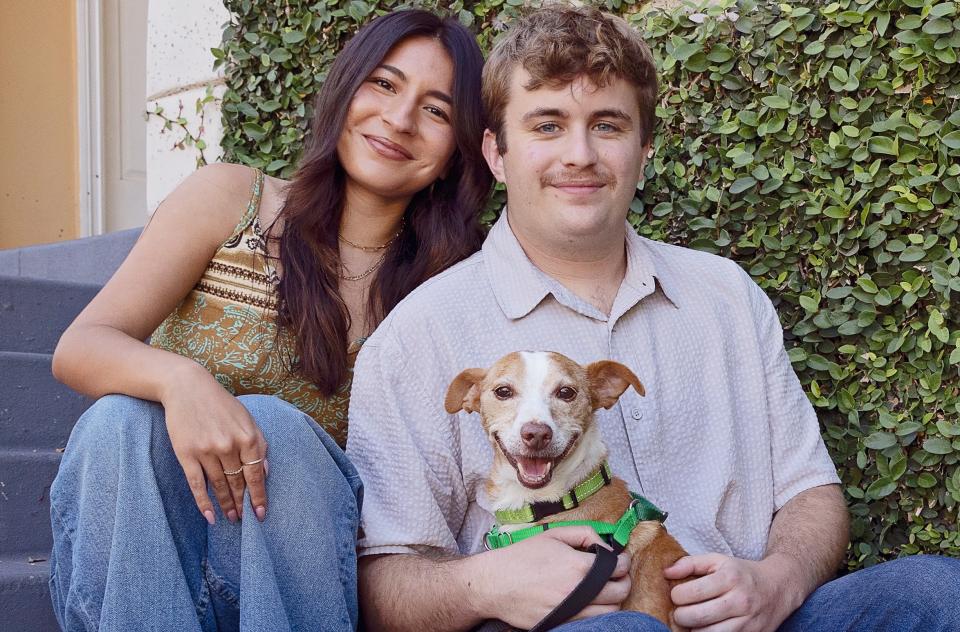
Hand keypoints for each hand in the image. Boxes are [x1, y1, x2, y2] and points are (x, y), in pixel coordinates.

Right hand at [161, 362, 268, 524]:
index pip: (256, 474)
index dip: (259, 496)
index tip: (261, 514)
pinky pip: (197, 484)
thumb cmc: (221, 404)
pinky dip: (204, 502)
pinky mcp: (187, 454)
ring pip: (220, 486)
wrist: (187, 387)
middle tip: (245, 520)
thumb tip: (266, 472)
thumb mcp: (247, 419)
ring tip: (231, 519)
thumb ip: (259, 443)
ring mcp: (207, 451)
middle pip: (238, 483)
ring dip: (226, 505)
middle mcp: (229, 446)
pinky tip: (210, 516)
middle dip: (243, 504)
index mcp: (248, 437)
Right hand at [474, 526, 631, 628]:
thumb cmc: (522, 556)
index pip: (618, 566)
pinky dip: (597, 612)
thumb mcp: (554, 534)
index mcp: (578, 566)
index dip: (623, 561)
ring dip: (613, 599)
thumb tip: (607, 545)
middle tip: (617, 574)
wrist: (495, 584)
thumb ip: (585, 533)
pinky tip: (589, 601)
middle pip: (620, 591)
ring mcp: (572, 612)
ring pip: (611, 611)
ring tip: (604, 589)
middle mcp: (579, 592)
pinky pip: (592, 622)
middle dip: (623, 580)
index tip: (619, 559)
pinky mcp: (563, 624)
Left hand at [664, 553, 801, 631]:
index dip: (676, 595)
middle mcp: (739, 600)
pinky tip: (706, 628)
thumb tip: (666, 572)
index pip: (690, 593)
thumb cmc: (742, 573)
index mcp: (729, 578)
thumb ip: (690, 563)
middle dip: (680, 616)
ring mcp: (747, 621)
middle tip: (680, 611)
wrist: (779, 587)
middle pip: (696, 617)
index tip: (677, 595)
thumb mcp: (718, 560)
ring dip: (694, 629)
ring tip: (693, 621)